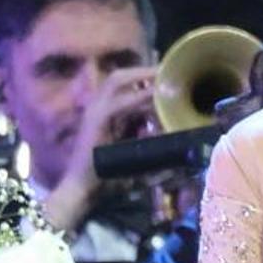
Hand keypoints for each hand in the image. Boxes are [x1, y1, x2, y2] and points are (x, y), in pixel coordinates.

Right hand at [43, 66, 155, 230]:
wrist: (83, 192)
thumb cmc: (109, 179)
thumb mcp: (136, 158)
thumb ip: (153, 150)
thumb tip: (179, 149)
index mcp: (107, 114)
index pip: (124, 85)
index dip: (144, 77)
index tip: (167, 75)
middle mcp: (98, 107)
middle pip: (118, 76)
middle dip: (143, 70)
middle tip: (166, 70)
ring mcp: (95, 111)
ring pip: (117, 81)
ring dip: (141, 76)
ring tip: (162, 76)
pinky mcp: (96, 120)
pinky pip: (118, 102)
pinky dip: (137, 96)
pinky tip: (154, 94)